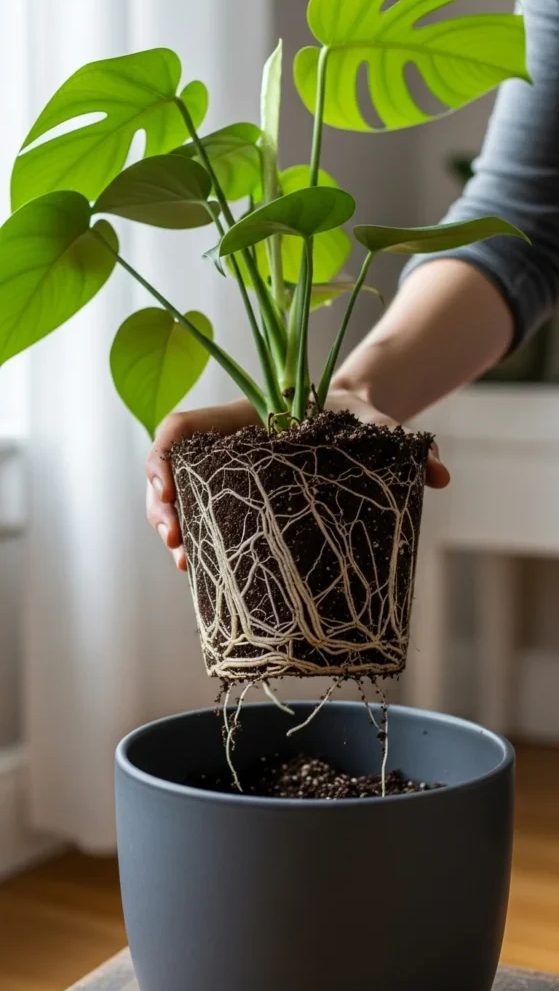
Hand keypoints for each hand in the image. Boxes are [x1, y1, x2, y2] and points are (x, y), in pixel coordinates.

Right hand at [145, 395, 449, 570]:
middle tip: (174, 542)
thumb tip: (441, 476)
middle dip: (161, 507)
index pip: (182, 428)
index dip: (162, 457)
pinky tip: (194, 571)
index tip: (164, 487)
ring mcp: (226, 477)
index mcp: (240, 419)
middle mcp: (223, 449)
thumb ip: (402, 443)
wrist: (352, 425)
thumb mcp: (375, 427)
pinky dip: (193, 543)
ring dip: (171, 530)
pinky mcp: (237, 503)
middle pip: (171, 471)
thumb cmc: (355, 420)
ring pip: (181, 500)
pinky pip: (203, 520)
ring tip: (181, 564)